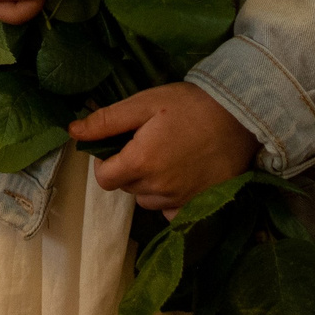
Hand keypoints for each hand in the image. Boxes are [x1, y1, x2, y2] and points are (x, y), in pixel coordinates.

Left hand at [71, 84, 258, 210]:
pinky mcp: (199, 205)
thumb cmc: (190, 104)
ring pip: (148, 199)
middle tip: (150, 143)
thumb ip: (107, 120)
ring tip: (169, 156)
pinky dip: (171, 199)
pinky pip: (172, 212)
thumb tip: (73, 132)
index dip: (107, 162)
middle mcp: (157, 188)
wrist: (241, 116)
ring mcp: (179, 200)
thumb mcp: (145, 103)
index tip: (121, 145)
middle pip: (126, 188)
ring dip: (150, 183)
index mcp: (140, 163)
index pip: (103, 178)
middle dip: (130, 168)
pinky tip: (182, 176)